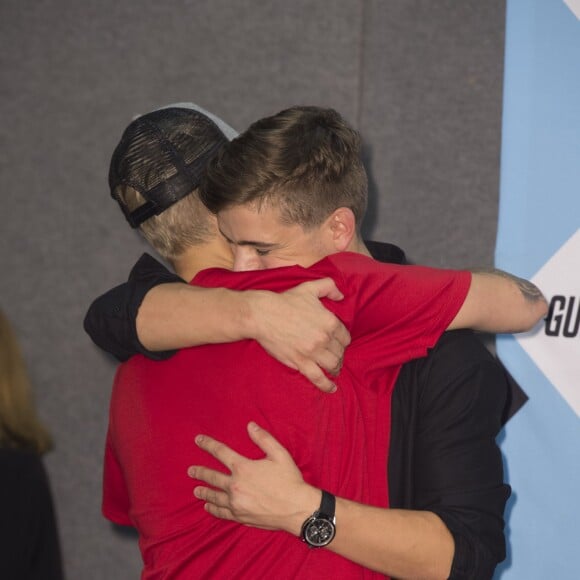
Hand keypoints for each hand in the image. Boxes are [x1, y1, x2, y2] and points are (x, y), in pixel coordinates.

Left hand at [188, 422, 319, 535]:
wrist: (296, 508)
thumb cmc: (290, 480)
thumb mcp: (279, 454)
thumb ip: (263, 438)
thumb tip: (250, 425)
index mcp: (244, 468)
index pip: (220, 452)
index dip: (208, 444)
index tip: (198, 440)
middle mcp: (236, 485)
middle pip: (212, 477)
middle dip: (200, 472)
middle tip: (190, 471)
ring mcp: (236, 503)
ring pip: (214, 496)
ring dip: (204, 492)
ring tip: (195, 490)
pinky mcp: (240, 516)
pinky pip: (222, 513)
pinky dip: (213, 509)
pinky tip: (208, 507)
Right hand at [250, 278, 350, 391]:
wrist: (263, 314)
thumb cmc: (285, 301)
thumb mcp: (309, 288)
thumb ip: (328, 287)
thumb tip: (341, 295)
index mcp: (329, 321)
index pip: (345, 337)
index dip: (342, 340)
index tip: (338, 342)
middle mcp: (324, 338)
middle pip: (340, 352)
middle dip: (339, 355)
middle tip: (335, 356)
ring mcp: (313, 352)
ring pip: (332, 365)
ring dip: (335, 368)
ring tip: (334, 370)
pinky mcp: (301, 362)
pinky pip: (318, 378)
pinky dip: (327, 385)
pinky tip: (331, 388)